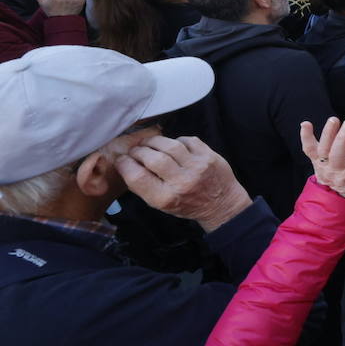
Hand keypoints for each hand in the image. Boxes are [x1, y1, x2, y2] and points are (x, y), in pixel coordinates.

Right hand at [114, 135, 251, 232]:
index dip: (125, 164)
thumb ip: (143, 186)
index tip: (121, 159)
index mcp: (165, 198)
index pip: (137, 177)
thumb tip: (125, 164)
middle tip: (135, 150)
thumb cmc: (186, 205)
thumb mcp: (160, 204)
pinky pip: (187, 140)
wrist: (220, 204)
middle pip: (153, 158)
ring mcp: (197, 167)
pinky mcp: (209, 156)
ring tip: (148, 143)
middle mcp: (182, 182)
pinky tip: (172, 145)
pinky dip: (176, 140)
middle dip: (138, 150)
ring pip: (170, 145)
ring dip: (154, 141)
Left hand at [301, 118, 344, 201]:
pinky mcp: (315, 160)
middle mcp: (336, 170)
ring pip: (323, 149)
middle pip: (337, 153)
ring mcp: (324, 165)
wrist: (334, 201)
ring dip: (327, 133)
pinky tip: (305, 123)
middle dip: (342, 138)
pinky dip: (306, 136)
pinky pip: (308, 148)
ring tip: (334, 120)